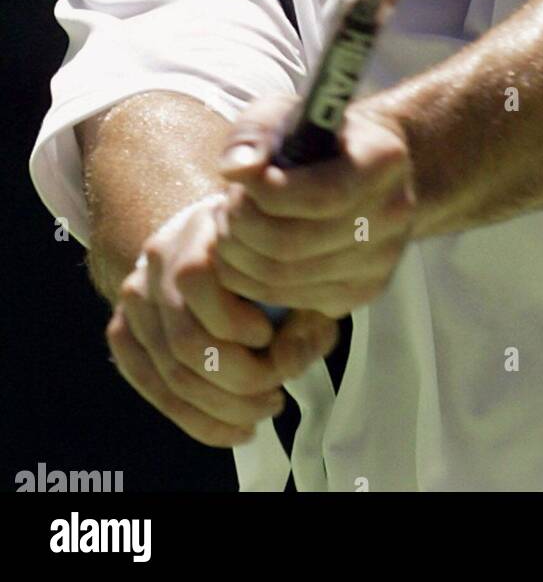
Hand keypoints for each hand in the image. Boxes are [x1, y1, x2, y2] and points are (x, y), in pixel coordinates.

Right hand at [106, 192, 338, 447]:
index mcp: (201, 228)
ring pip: (169, 373)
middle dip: (239, 381)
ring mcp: (135, 296)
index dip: (236, 323)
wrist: (216, 241)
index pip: (196, 280)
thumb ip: (306, 315)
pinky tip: (236, 427)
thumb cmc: (269, 259)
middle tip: (277, 393)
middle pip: (185, 341)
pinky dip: (197, 419)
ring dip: (223, 408)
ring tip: (266, 408)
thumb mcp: (298, 272)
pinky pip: (151, 387)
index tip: (271, 336)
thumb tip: (288, 363)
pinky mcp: (124, 329)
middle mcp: (158, 259)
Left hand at [214, 95, 415, 320]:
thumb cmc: (319, 136)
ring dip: (237, 255)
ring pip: (284, 279)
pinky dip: (252, 281)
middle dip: (240, 226)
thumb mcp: (287, 111)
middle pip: (293, 244)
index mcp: (383, 160)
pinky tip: (249, 251)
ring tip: (231, 225)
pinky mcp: (363, 291)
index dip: (264, 193)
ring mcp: (382, 259)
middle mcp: (394, 214)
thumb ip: (256, 130)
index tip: (239, 179)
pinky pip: (291, 300)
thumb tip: (236, 170)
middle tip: (226, 205)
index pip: (319, 196)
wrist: (365, 169)